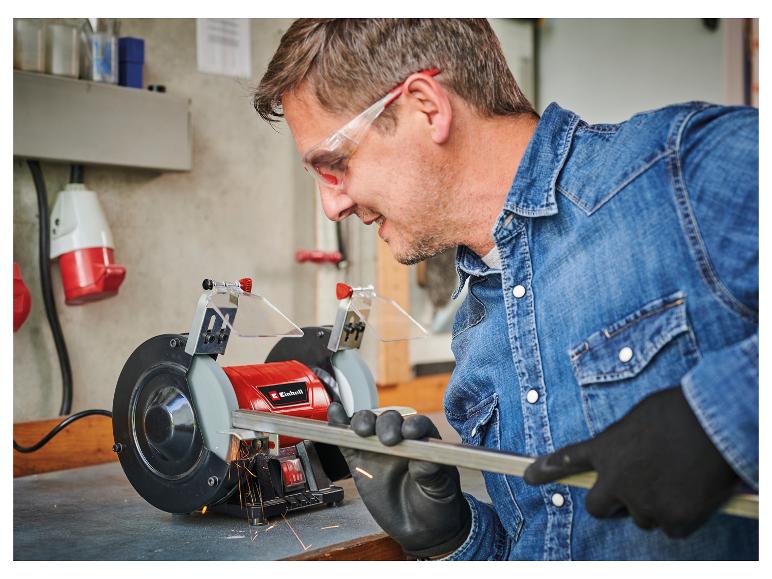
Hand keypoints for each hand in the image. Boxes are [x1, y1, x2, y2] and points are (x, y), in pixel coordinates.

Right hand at [327, 402, 470, 557]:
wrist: (419, 528)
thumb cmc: (436, 504)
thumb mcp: (440, 490)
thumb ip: (431, 474)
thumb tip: (423, 460)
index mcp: (423, 441)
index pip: (417, 425)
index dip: (413, 425)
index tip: (409, 433)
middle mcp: (399, 439)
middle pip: (389, 420)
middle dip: (386, 424)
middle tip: (388, 439)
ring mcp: (378, 448)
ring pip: (367, 425)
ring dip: (362, 421)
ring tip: (362, 430)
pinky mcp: (360, 461)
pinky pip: (347, 441)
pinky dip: (339, 426)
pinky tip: (335, 413)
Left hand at [524, 386, 739, 537]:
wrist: (716, 424)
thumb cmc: (682, 410)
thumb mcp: (641, 417)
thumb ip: (628, 440)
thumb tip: (636, 454)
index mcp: (606, 448)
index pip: (567, 460)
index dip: (546, 470)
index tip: (529, 477)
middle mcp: (616, 480)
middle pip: (598, 507)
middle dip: (610, 504)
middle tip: (633, 492)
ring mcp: (643, 503)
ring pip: (642, 518)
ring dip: (654, 505)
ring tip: (678, 478)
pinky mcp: (673, 520)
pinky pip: (673, 527)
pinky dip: (683, 516)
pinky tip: (695, 493)